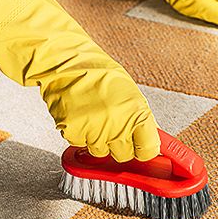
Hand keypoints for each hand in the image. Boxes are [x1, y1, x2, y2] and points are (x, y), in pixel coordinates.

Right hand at [0, 0, 159, 161]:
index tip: (140, 147)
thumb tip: (151, 142)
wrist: (65, 63)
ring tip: (93, 116)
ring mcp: (95, 130)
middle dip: (119, 145)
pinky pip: (80, 143)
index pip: (148, 149)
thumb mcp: (129, 93)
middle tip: (112, 126)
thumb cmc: (98, 74)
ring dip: (97, 139)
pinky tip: (79, 114)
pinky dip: (79, 133)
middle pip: (123, 155)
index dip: (143, 149)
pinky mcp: (73, 133)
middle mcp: (118, 124)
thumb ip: (140, 119)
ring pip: (100, 152)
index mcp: (137, 112)